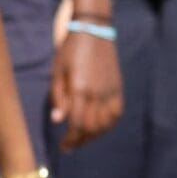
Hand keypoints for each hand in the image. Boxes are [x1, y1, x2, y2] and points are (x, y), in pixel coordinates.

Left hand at [50, 28, 122, 151]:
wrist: (94, 30)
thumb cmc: (70, 50)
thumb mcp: (57, 72)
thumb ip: (58, 97)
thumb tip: (58, 121)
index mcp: (80, 89)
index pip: (78, 125)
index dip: (71, 140)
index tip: (64, 147)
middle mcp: (98, 93)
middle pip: (92, 128)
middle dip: (81, 141)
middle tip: (71, 145)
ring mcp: (111, 90)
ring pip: (106, 124)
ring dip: (94, 136)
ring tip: (83, 138)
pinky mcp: (118, 87)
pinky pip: (117, 113)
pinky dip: (110, 125)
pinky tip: (101, 128)